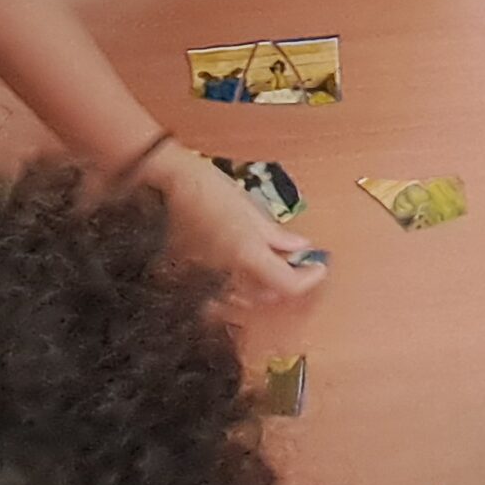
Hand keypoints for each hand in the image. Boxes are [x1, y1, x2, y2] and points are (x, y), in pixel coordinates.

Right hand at [139, 142, 325, 303]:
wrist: (166, 184)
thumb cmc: (208, 188)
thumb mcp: (249, 207)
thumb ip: (276, 235)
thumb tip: (300, 247)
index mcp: (246, 253)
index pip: (287, 285)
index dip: (308, 279)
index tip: (317, 267)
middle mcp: (226, 273)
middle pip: (269, 296)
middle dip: (287, 281)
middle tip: (297, 262)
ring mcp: (206, 279)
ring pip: (245, 300)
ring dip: (264, 287)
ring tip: (271, 264)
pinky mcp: (191, 278)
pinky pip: (221, 294)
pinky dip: (239, 287)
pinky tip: (242, 268)